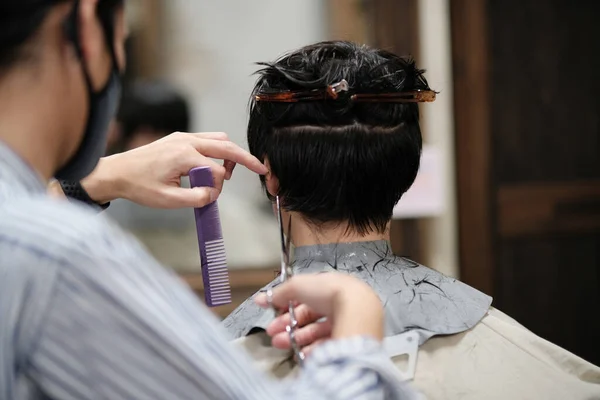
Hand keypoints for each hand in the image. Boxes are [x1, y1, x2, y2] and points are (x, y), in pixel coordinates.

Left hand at [80, 132, 266, 207]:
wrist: (116, 173)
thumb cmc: (139, 186)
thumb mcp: (168, 200)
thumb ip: (196, 199)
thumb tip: (213, 195)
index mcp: (184, 155)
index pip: (217, 171)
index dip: (219, 188)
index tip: (210, 198)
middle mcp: (186, 141)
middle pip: (226, 146)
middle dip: (245, 158)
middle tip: (261, 169)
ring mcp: (183, 137)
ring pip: (219, 139)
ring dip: (229, 154)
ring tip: (228, 173)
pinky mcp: (179, 138)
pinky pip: (207, 139)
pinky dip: (216, 151)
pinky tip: (213, 165)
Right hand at [255, 273, 383, 356]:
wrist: (356, 311)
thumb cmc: (331, 292)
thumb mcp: (298, 286)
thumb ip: (279, 293)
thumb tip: (261, 298)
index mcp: (329, 287)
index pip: (305, 299)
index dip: (287, 307)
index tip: (273, 315)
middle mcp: (338, 305)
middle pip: (308, 318)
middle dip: (287, 326)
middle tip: (272, 333)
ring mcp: (344, 323)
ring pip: (315, 333)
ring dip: (295, 338)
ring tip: (280, 343)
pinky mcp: (347, 340)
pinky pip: (326, 346)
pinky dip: (311, 350)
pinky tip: (300, 352)